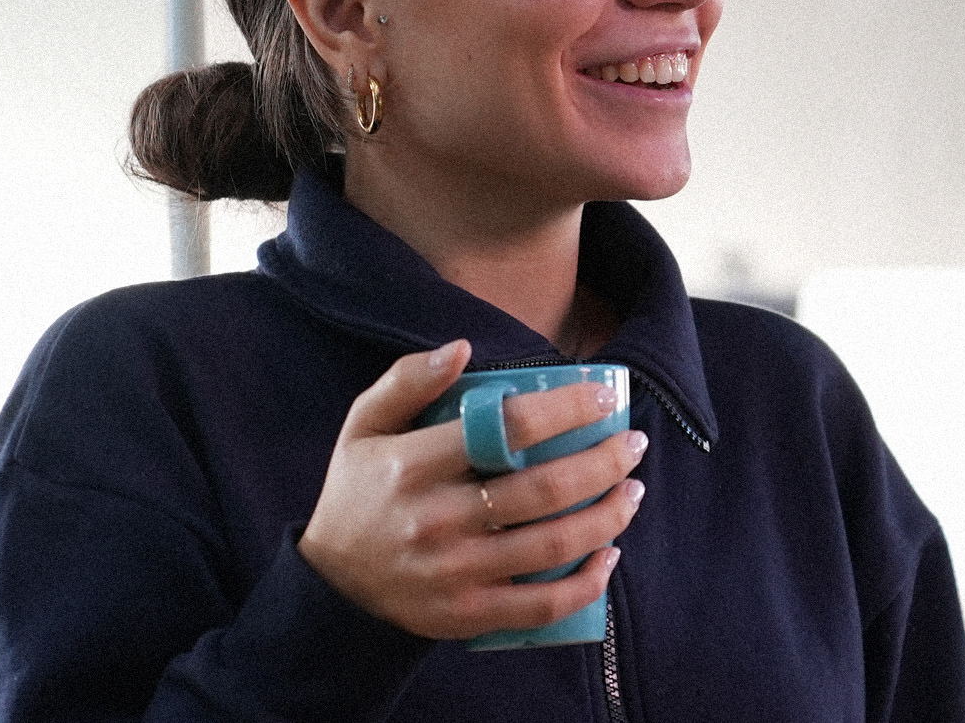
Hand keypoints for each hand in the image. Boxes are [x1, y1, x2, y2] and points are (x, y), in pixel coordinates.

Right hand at [298, 340, 647, 639]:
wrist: (330, 586)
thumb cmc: (359, 492)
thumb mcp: (363, 426)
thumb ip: (406, 380)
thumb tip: (463, 348)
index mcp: (414, 464)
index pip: (506, 428)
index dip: (566, 409)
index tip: (604, 397)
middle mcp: (438, 519)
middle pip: (543, 489)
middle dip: (604, 462)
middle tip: (633, 443)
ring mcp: (455, 572)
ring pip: (552, 545)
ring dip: (608, 516)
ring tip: (633, 490)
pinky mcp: (468, 616)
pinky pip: (541, 605)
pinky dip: (586, 584)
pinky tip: (610, 557)